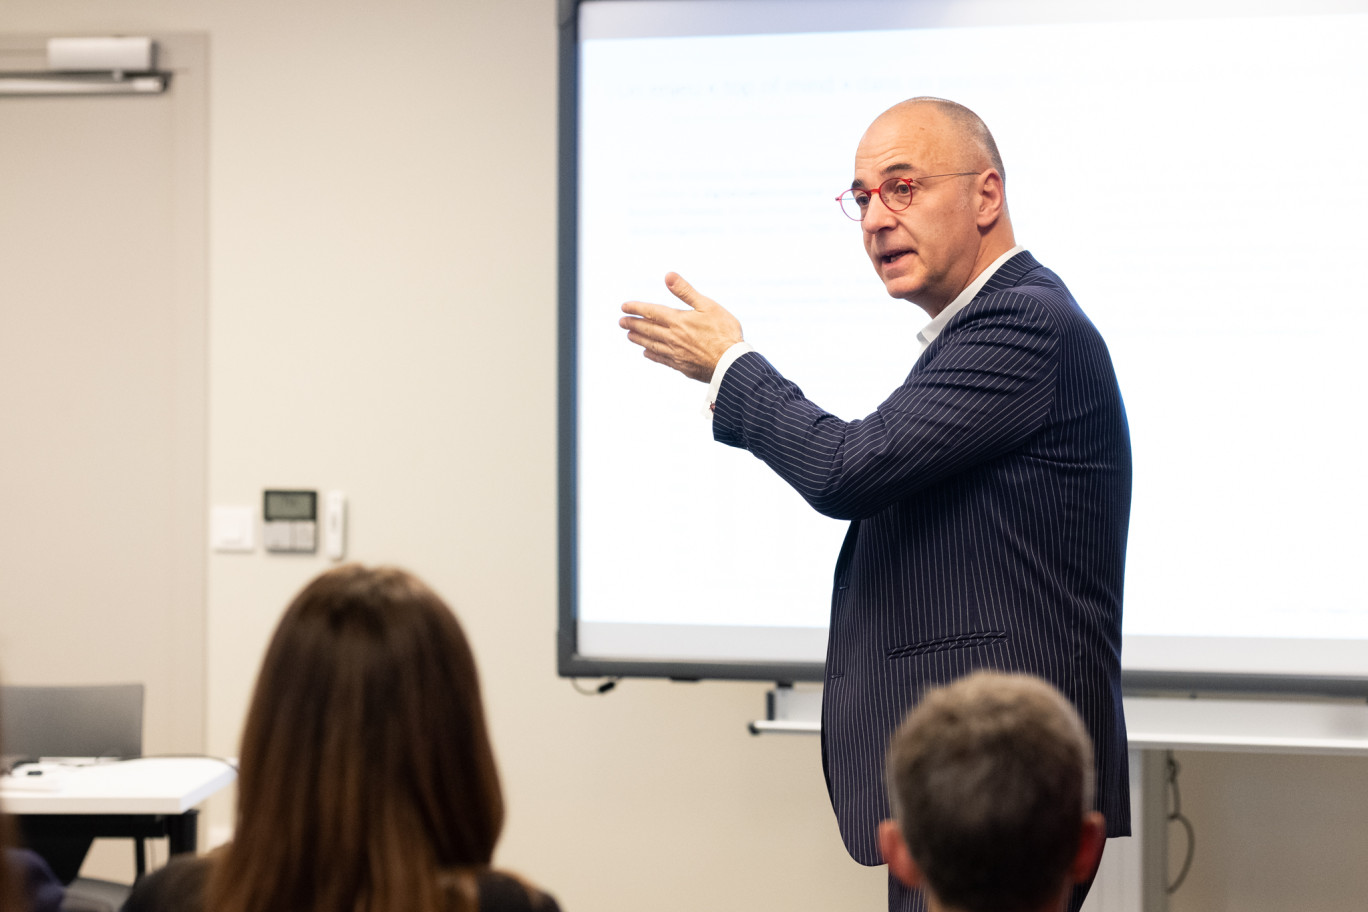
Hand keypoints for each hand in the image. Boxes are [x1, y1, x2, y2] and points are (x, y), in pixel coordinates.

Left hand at [620, 273, 743, 382]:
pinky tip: (646, 353)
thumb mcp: (708, 305)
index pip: (651, 312)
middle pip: (647, 329)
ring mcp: (676, 353)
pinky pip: (661, 358)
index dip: (636, 308)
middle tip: (621, 322)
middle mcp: (673, 337)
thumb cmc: (724, 331)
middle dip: (633, 324)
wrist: (731, 363)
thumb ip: (685, 291)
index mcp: (678, 320)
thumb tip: (668, 275)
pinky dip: (652, 354)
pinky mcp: (681, 366)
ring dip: (639, 339)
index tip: (623, 307)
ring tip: (629, 335)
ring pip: (651, 344)